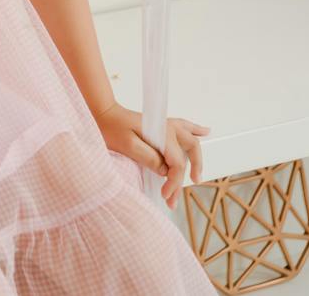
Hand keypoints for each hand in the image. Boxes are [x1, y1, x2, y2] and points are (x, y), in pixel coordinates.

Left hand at [93, 102, 209, 207]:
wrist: (102, 112)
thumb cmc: (111, 128)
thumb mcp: (127, 146)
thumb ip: (149, 158)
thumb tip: (165, 170)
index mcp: (161, 133)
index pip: (176, 163)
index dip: (174, 182)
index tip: (166, 196)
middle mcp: (167, 127)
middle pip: (189, 152)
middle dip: (189, 174)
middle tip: (180, 194)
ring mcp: (165, 125)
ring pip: (190, 141)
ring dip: (195, 158)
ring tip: (198, 176)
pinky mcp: (160, 125)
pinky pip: (184, 126)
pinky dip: (196, 129)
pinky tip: (206, 131)